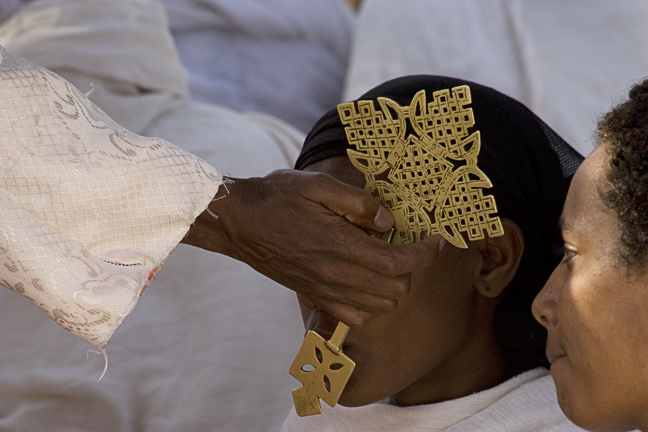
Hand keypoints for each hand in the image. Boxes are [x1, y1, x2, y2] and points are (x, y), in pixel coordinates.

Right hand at [182, 169, 439, 327]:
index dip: (425, 253)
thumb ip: (359, 204)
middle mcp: (334, 274)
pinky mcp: (314, 296)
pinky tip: (365, 280)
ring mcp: (324, 290)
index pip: (398, 262)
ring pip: (380, 307)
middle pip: (395, 289)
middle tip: (407, 244)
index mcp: (339, 244)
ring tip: (387, 261)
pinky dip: (371, 304)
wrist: (238, 222)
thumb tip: (389, 223)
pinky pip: (355, 317)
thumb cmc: (277, 198)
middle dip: (412, 267)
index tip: (436, 240)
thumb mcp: (318, 185)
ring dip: (394, 286)